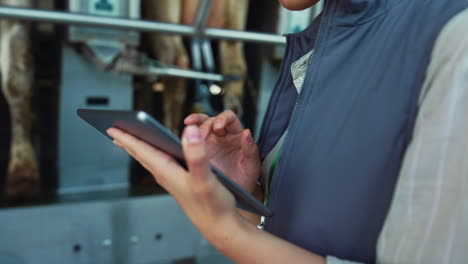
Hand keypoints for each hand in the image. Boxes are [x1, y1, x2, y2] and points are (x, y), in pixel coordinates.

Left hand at [107, 126, 239, 234]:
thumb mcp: (205, 178)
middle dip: (127, 142)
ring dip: (138, 149)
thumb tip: (189, 131)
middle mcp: (166, 175)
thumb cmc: (212, 205)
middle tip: (111, 130)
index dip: (127, 137)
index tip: (111, 127)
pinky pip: (160, 164)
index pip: (142, 150)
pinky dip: (153, 155)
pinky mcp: (180, 182)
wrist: (219, 225)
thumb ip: (196, 154)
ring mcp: (172, 180)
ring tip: (128, 141)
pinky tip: (157, 154)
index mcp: (167, 171)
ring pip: (149, 160)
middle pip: (141, 155)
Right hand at [184, 110, 260, 193]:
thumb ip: (251, 150)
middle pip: (212, 120)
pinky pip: (191, 140)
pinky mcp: (198, 151)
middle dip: (206, 123)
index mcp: (237, 136)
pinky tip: (182, 139)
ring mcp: (209, 143)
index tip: (218, 126)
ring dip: (194, 124)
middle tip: (202, 133)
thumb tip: (247, 133)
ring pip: (199, 126)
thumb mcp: (251, 168)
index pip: (230, 119)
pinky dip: (186, 136)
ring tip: (188, 127)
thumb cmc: (245, 182)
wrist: (232, 198)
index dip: (223, 119)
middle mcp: (222, 136)